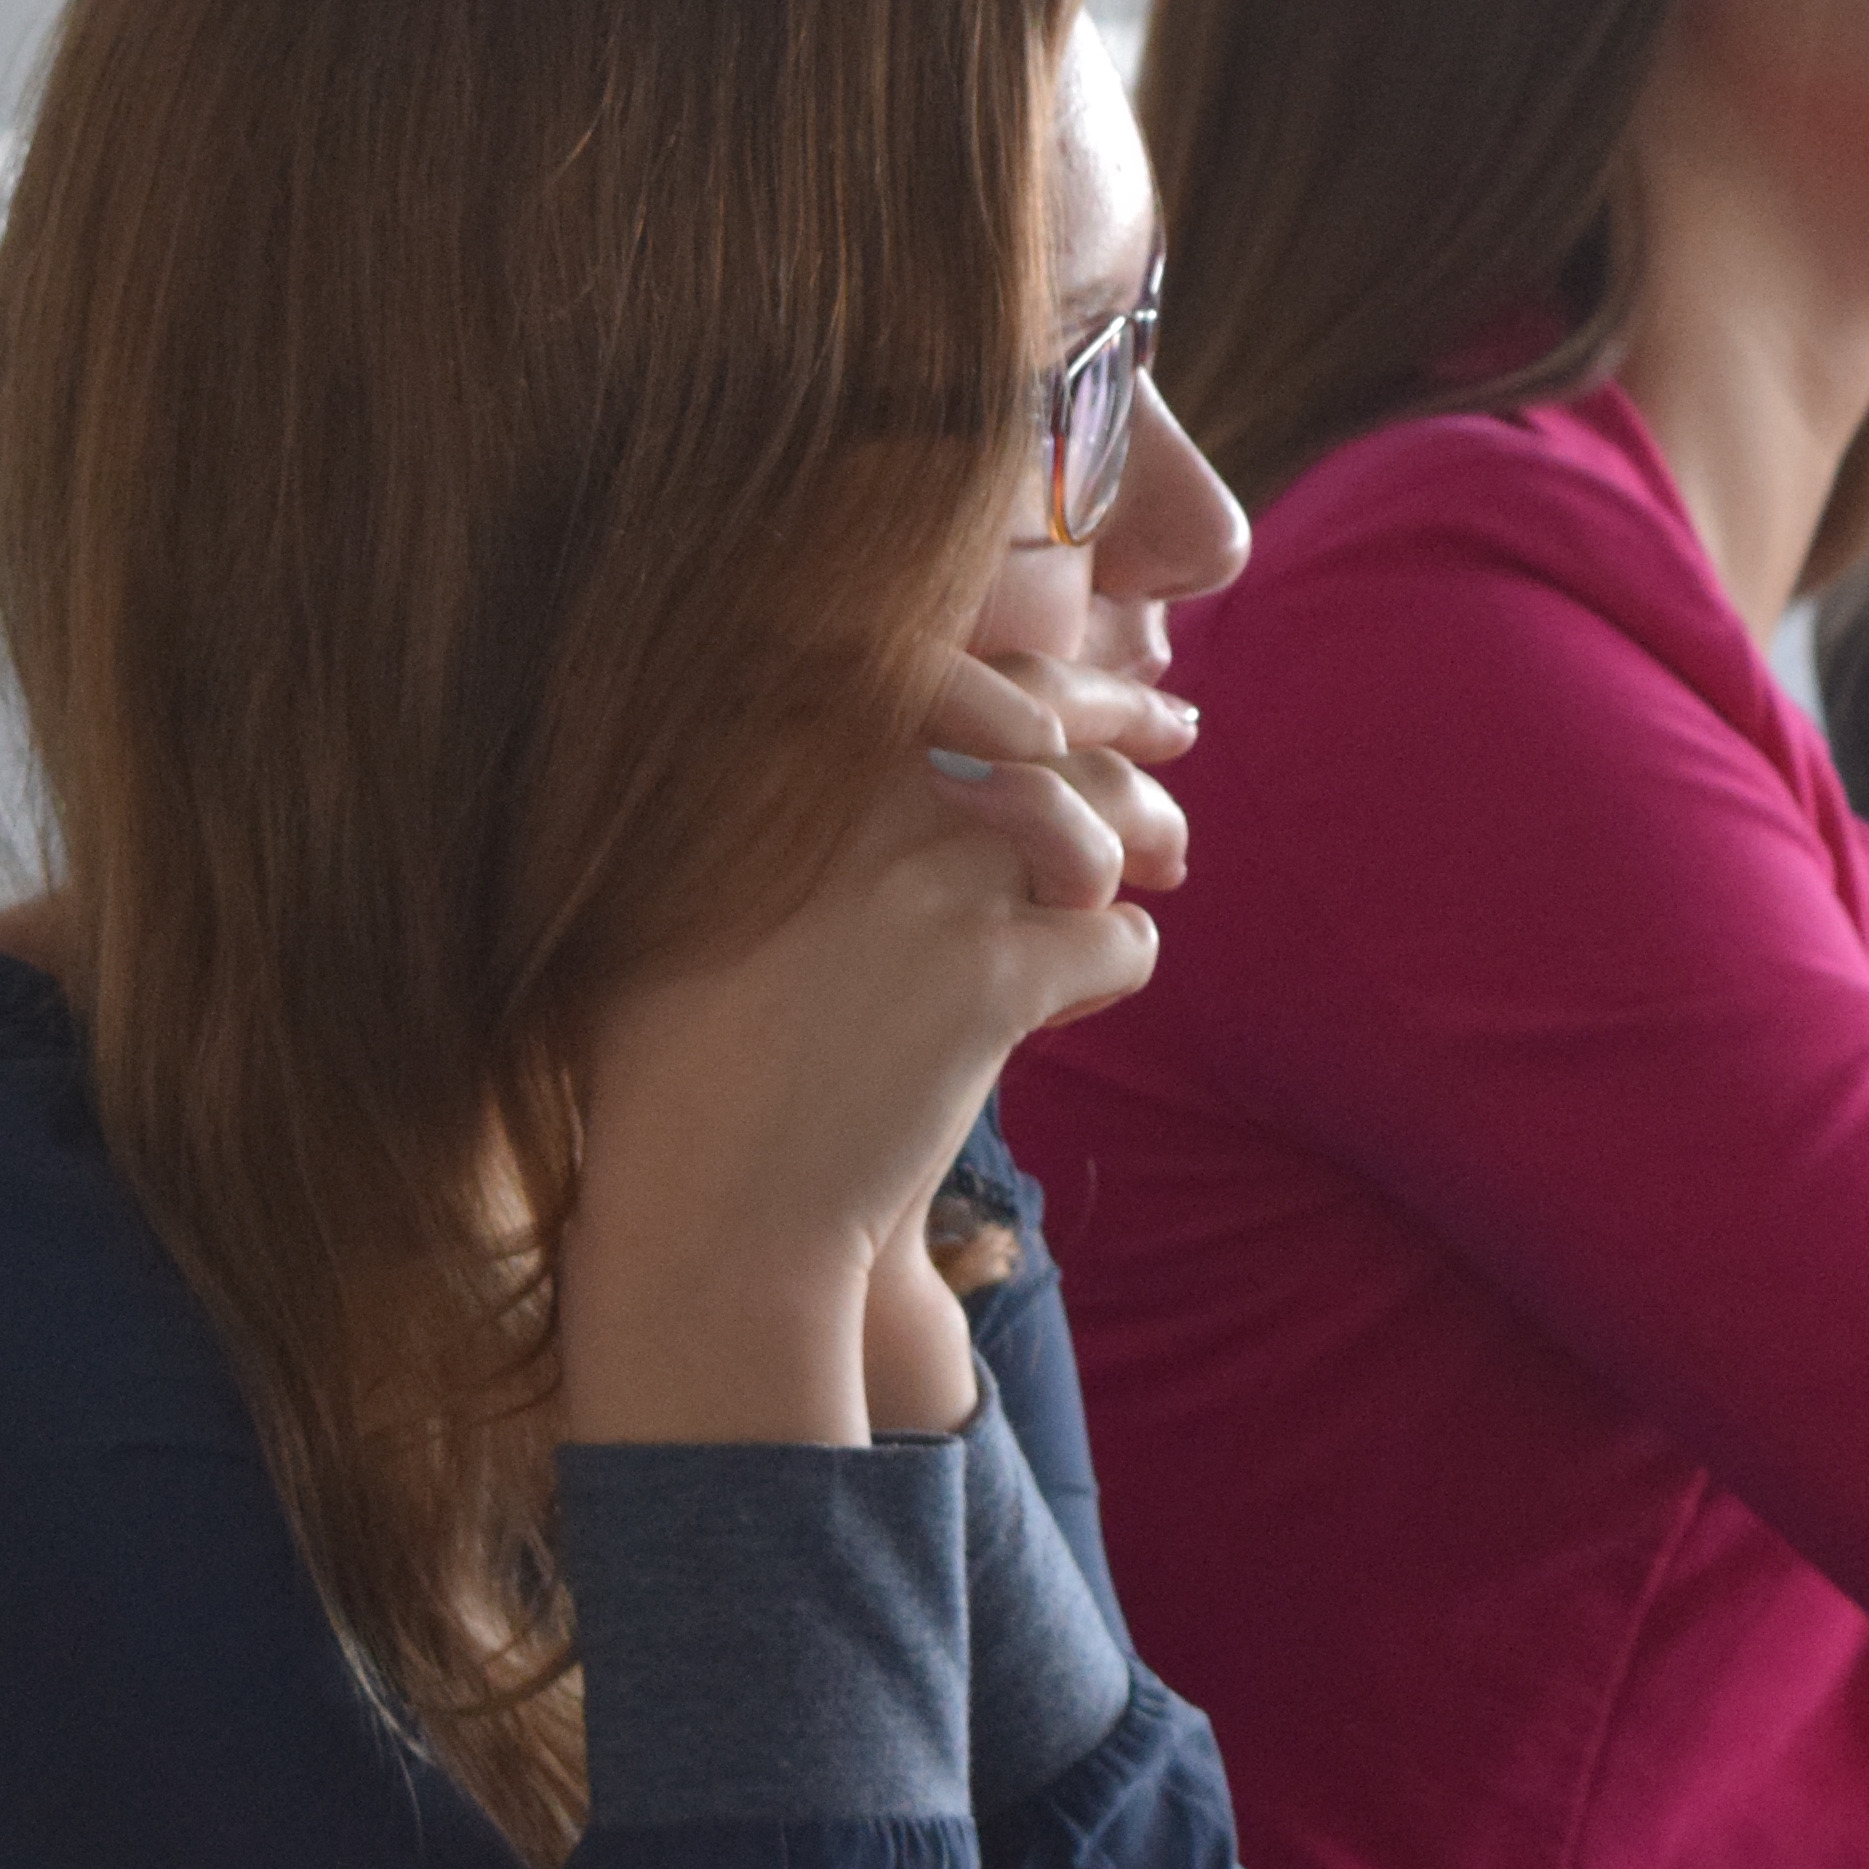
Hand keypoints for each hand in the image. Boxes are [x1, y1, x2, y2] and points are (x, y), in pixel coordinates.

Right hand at [553, 657, 1183, 1448]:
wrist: (706, 1198)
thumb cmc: (690, 1063)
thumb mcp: (712, 894)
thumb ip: (812, 813)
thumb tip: (928, 766)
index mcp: (797, 757)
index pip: (956, 670)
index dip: (1034, 683)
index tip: (1079, 701)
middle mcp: (870, 797)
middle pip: (1045, 720)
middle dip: (1127, 715)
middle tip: (1178, 727)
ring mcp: (936, 882)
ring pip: (1100, 815)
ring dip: (1149, 831)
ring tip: (1169, 856)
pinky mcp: (997, 978)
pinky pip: (1116, 939)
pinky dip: (1120, 957)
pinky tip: (1088, 990)